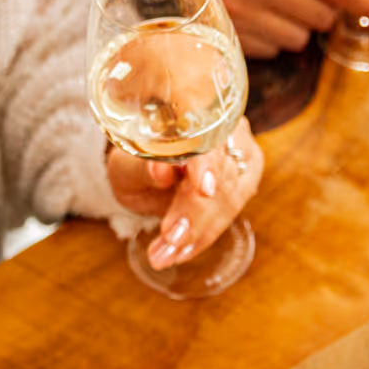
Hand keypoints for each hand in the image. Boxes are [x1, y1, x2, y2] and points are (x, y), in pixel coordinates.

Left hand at [107, 120, 262, 270]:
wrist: (144, 175)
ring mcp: (241, 160)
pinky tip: (178, 253)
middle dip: (195, 215)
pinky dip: (200, 238)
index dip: (208, 164)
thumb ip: (143, 166)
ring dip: (196, 233)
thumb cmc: (134, 163)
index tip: (202, 189)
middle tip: (168, 240)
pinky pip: (225, 217)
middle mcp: (228, 132)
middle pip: (222, 177)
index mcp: (199, 114)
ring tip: (165, 254)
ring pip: (227, 201)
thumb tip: (160, 171)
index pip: (210, 140)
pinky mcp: (242, 188)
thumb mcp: (127, 164)